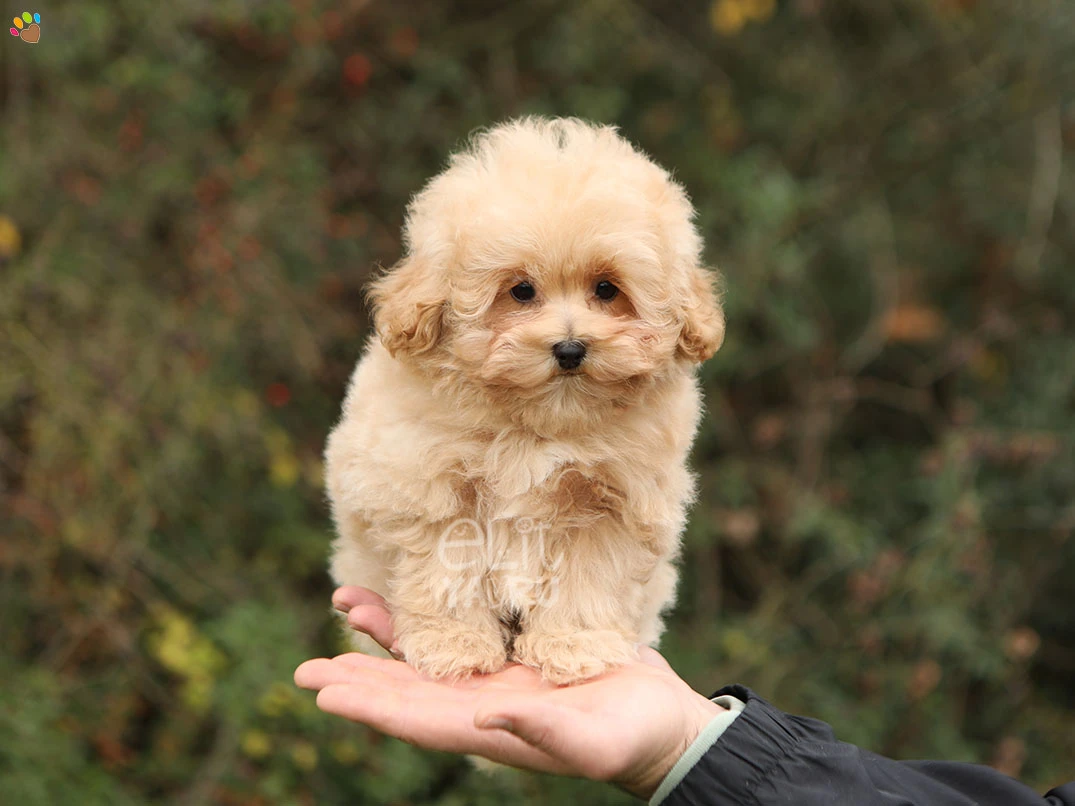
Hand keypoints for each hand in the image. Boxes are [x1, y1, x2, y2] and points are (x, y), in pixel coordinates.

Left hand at [295, 586, 724, 798]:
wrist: (661, 720)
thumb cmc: (633, 736)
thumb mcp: (592, 740)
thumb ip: (540, 729)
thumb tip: (482, 716)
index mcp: (493, 730)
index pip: (418, 720)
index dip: (371, 707)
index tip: (326, 694)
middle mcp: (483, 705)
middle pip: (407, 693)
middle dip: (356, 681)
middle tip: (304, 672)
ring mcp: (495, 680)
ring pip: (425, 660)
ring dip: (382, 644)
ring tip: (343, 616)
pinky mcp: (513, 655)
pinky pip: (458, 633)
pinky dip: (428, 617)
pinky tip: (405, 601)